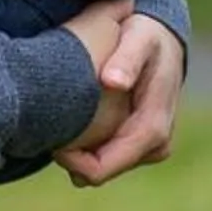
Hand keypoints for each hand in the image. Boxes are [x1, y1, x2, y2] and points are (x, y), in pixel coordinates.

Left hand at [56, 11, 182, 187]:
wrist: (164, 38)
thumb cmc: (147, 37)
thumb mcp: (139, 38)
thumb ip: (127, 58)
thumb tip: (112, 82)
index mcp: (153, 129)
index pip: (102, 168)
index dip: (71, 162)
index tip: (50, 142)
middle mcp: (156, 145)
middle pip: (99, 173)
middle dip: (70, 159)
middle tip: (46, 132)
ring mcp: (150, 147)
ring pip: (100, 167)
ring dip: (77, 154)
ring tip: (55, 127)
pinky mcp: (140, 143)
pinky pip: (105, 157)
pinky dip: (86, 146)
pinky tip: (68, 125)